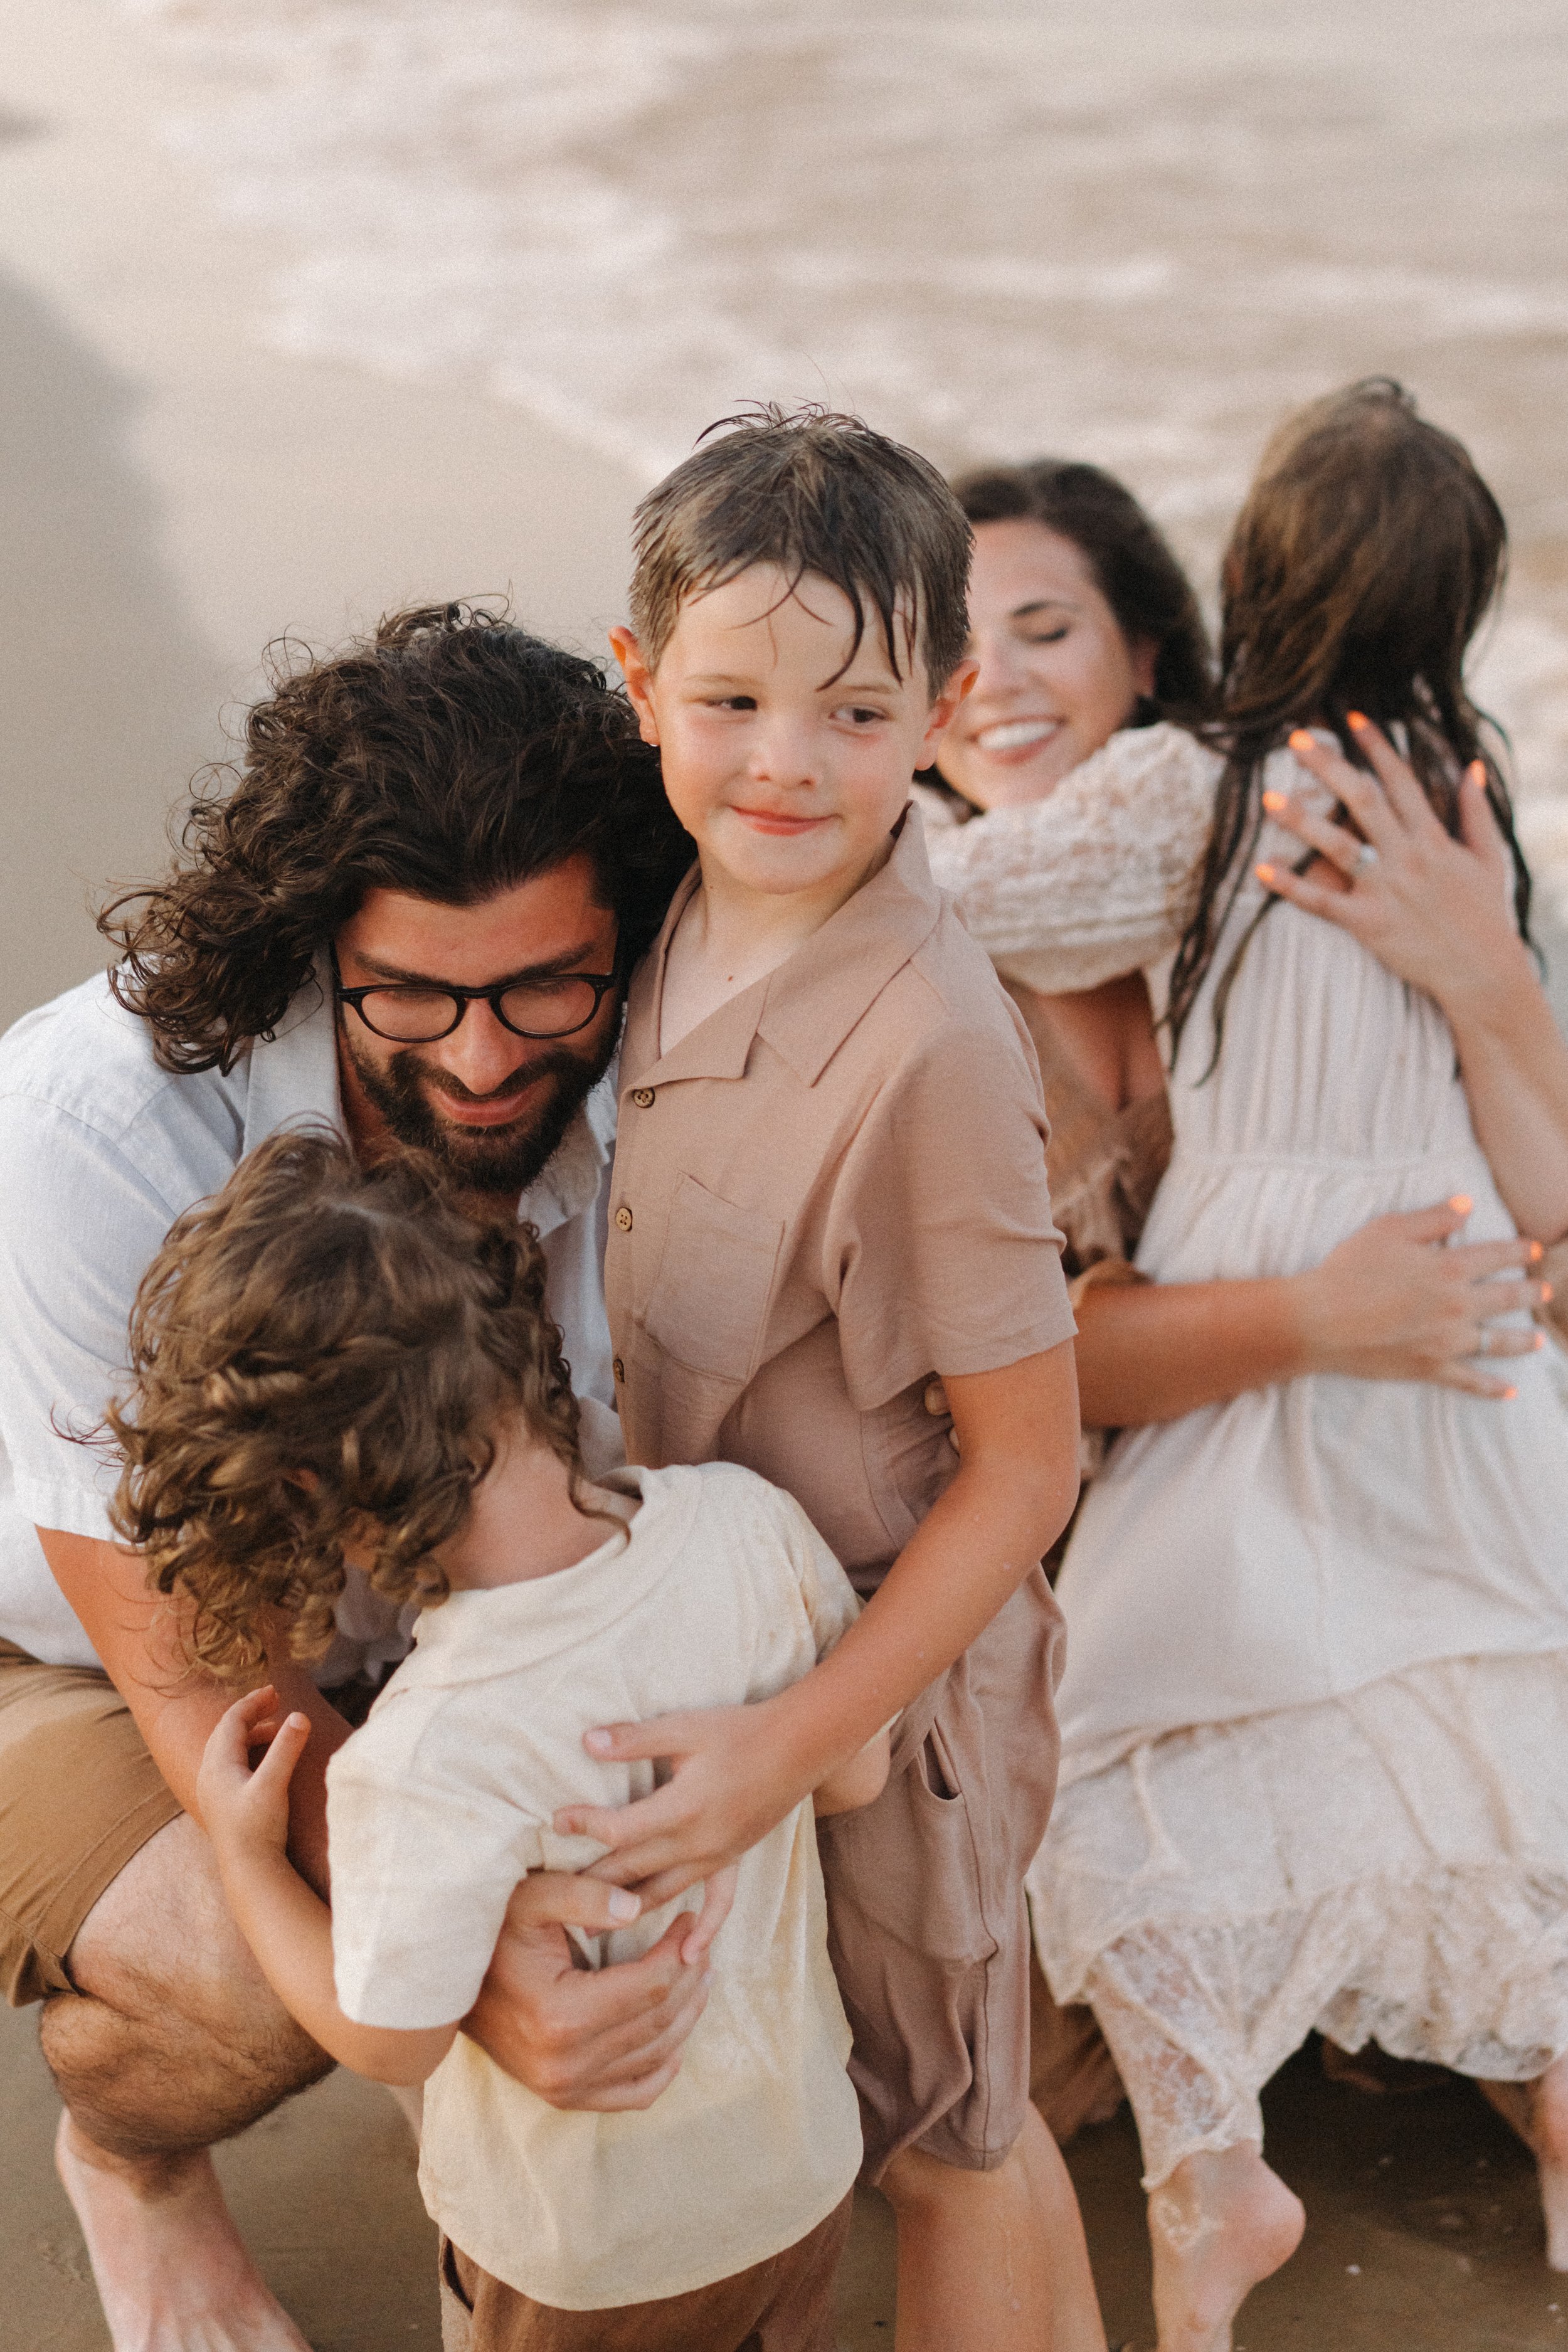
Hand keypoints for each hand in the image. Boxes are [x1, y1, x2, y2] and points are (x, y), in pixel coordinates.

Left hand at [196, 1685, 311, 1861]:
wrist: (247, 1870)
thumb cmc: (259, 1828)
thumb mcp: (274, 1784)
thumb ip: (286, 1748)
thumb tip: (299, 1715)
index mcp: (217, 1764)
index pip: (232, 1720)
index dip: (254, 1702)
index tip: (276, 1692)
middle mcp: (208, 1774)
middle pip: (226, 1731)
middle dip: (250, 1713)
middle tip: (275, 1702)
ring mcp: (211, 1789)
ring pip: (226, 1748)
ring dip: (250, 1733)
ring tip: (276, 1730)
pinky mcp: (219, 1803)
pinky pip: (228, 1763)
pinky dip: (246, 1751)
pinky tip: (264, 1760)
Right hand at [464, 1866, 733, 2111]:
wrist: (447, 1988)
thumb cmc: (492, 1935)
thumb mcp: (530, 1899)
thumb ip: (582, 1895)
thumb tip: (635, 1907)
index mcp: (562, 2015)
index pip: (651, 1986)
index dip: (679, 1950)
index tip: (688, 1920)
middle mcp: (566, 2063)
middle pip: (659, 2021)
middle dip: (689, 1979)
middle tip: (701, 1945)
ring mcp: (564, 2088)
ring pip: (654, 2056)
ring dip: (686, 2016)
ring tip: (699, 1977)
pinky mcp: (563, 2097)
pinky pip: (632, 2094)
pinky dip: (662, 2069)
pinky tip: (675, 2039)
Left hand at [552, 1697, 813, 1908]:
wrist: (800, 1746)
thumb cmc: (738, 1731)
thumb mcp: (684, 1727)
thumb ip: (635, 1739)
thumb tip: (586, 1741)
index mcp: (682, 1808)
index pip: (620, 1830)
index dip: (584, 1826)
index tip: (555, 1822)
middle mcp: (697, 1842)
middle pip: (633, 1870)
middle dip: (591, 1883)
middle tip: (553, 1897)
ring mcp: (717, 1857)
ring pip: (663, 1893)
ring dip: (626, 1911)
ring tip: (589, 1930)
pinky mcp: (733, 1861)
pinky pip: (718, 1904)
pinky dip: (704, 1931)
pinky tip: (689, 1958)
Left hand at [1256, 716, 1530, 1019]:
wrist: (1482, 971)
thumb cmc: (1485, 914)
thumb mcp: (1489, 857)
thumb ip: (1476, 811)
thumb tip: (1470, 767)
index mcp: (1434, 837)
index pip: (1400, 780)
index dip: (1376, 745)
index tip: (1351, 717)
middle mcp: (1407, 857)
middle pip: (1361, 800)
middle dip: (1328, 765)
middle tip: (1295, 739)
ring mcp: (1385, 889)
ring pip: (1336, 845)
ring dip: (1301, 820)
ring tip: (1268, 796)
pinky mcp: (1368, 923)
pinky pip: (1321, 902)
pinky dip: (1290, 886)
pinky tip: (1261, 869)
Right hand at [1292, 1198, 1548, 1396]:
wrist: (1319, 1321)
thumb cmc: (1348, 1270)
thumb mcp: (1387, 1230)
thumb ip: (1432, 1217)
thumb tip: (1467, 1205)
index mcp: (1448, 1268)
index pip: (1497, 1255)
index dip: (1520, 1251)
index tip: (1536, 1249)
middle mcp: (1457, 1305)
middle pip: (1507, 1298)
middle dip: (1530, 1293)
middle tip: (1545, 1291)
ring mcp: (1447, 1341)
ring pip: (1498, 1342)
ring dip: (1523, 1340)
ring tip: (1539, 1340)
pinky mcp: (1431, 1369)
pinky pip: (1470, 1382)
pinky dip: (1492, 1389)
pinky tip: (1510, 1392)